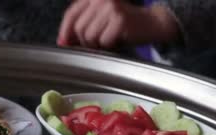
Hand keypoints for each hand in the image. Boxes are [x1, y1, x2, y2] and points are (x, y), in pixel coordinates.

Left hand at [57, 0, 179, 49]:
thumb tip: (62, 40)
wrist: (152, 22)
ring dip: (97, 44)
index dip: (65, 31)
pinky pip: (103, 41)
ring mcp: (110, 8)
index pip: (71, 14)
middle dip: (84, 41)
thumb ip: (81, 24)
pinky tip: (117, 39)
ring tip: (108, 39)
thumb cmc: (124, 23)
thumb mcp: (99, 19)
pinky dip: (109, 45)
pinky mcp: (120, 19)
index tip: (63, 42)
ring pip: (89, 36)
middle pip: (79, 28)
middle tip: (97, 42)